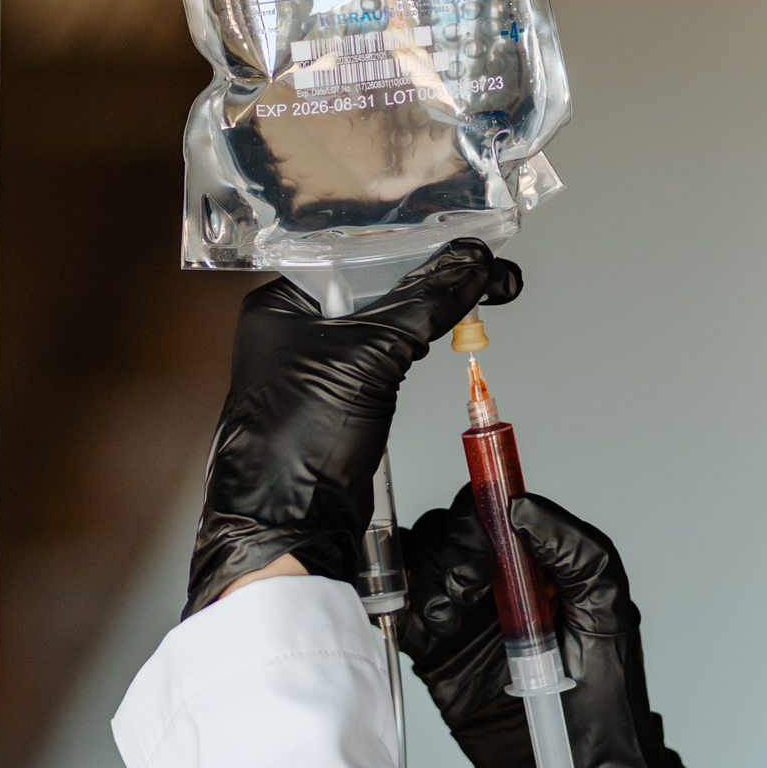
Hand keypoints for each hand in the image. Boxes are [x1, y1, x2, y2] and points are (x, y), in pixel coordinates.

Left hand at [185, 240, 521, 614]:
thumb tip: (468, 264)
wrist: (292, 525)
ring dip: (430, 310)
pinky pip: (387, 356)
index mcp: (280, 303)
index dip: (412, 245)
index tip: (464, 243)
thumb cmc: (296, 443)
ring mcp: (316, 365)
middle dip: (431, 278)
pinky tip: (447, 334)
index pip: (355, 253)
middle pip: (374, 285)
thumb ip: (424, 303)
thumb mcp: (371, 356)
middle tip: (486, 271)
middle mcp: (292, 328)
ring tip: (480, 295)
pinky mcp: (340, 397)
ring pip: (385, 321)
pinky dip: (419, 343)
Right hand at [398, 488, 699, 767]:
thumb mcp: (608, 609)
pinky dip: (405, 606)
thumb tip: (522, 507)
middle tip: (473, 585)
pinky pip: (400, 613)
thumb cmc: (609, 700)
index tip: (489, 534)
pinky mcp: (434, 656)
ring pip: (417, 564)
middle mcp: (494, 584)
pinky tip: (438, 627)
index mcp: (535, 565)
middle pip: (446, 530)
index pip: (489, 509)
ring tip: (455, 616)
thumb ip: (574, 548)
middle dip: (453, 547)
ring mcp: (460, 619)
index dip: (480, 511)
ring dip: (429, 577)